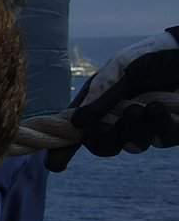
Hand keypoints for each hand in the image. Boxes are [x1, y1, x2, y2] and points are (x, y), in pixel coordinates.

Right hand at [47, 27, 178, 170]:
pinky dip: (158, 124)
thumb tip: (75, 123)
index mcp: (98, 104)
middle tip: (108, 124)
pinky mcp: (169, 130)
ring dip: (133, 128)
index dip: (63, 150)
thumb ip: (101, 96)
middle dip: (104, 138)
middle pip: (102, 147)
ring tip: (140, 107)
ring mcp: (145, 127)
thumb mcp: (120, 70)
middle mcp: (119, 120)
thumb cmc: (149, 56)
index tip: (54, 165)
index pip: (76, 133)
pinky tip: (158, 108)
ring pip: (133, 146)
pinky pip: (162, 140)